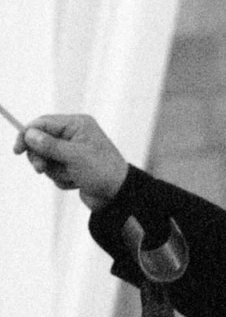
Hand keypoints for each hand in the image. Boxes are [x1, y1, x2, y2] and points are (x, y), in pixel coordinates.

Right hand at [13, 114, 127, 210]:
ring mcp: (73, 151)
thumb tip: (29, 133)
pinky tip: (77, 182)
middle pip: (40, 142)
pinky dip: (62, 178)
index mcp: (78, 125)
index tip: (17, 150)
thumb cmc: (101, 170)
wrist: (117, 194)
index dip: (27, 134)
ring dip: (55, 171)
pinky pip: (54, 171)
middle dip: (42, 157)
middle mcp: (74, 134)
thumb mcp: (74, 156)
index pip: (43, 123)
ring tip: (72, 176)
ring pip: (46, 159)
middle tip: (42, 168)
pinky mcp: (72, 165)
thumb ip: (50, 145)